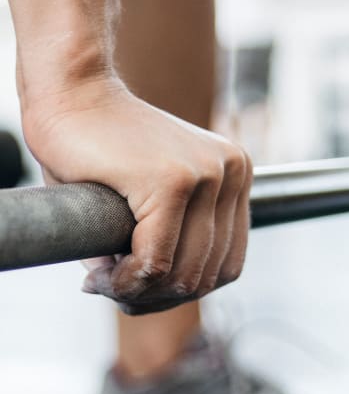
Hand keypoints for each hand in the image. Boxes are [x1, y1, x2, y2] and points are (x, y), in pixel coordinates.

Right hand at [24, 78, 251, 314]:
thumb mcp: (146, 204)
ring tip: (104, 284)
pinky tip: (103, 277)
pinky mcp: (174, 179)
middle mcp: (232, 172)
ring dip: (140, 293)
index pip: (226, 264)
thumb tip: (157, 301)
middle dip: (159, 298)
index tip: (135, 290)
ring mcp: (207, 174)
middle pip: (208, 275)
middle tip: (114, 292)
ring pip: (184, 274)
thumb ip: (164, 249)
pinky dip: (128, 280)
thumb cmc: (97, 148)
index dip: (181, 292)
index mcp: (235, 177)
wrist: (68, 92)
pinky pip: (157, 260)